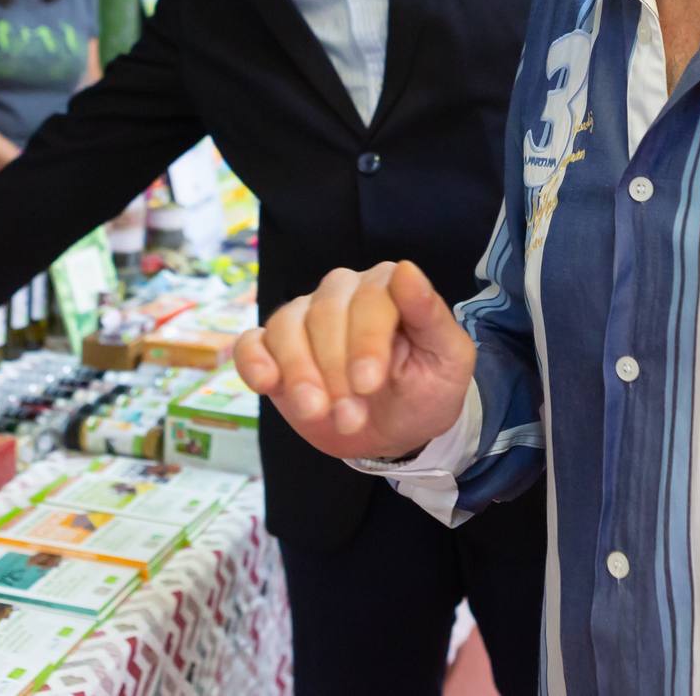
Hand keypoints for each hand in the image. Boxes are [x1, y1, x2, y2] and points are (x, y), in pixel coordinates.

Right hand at [235, 261, 473, 462]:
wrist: (396, 430)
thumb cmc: (426, 388)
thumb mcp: (448, 359)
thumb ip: (431, 315)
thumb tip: (407, 269)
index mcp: (386, 287)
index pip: (370, 300)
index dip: (366, 342)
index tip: (369, 385)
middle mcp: (341, 292)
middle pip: (324, 315)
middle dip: (335, 372)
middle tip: (351, 418)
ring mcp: (303, 316)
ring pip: (286, 328)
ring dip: (299, 375)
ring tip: (317, 413)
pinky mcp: (273, 348)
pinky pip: (252, 343)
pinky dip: (254, 363)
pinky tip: (267, 384)